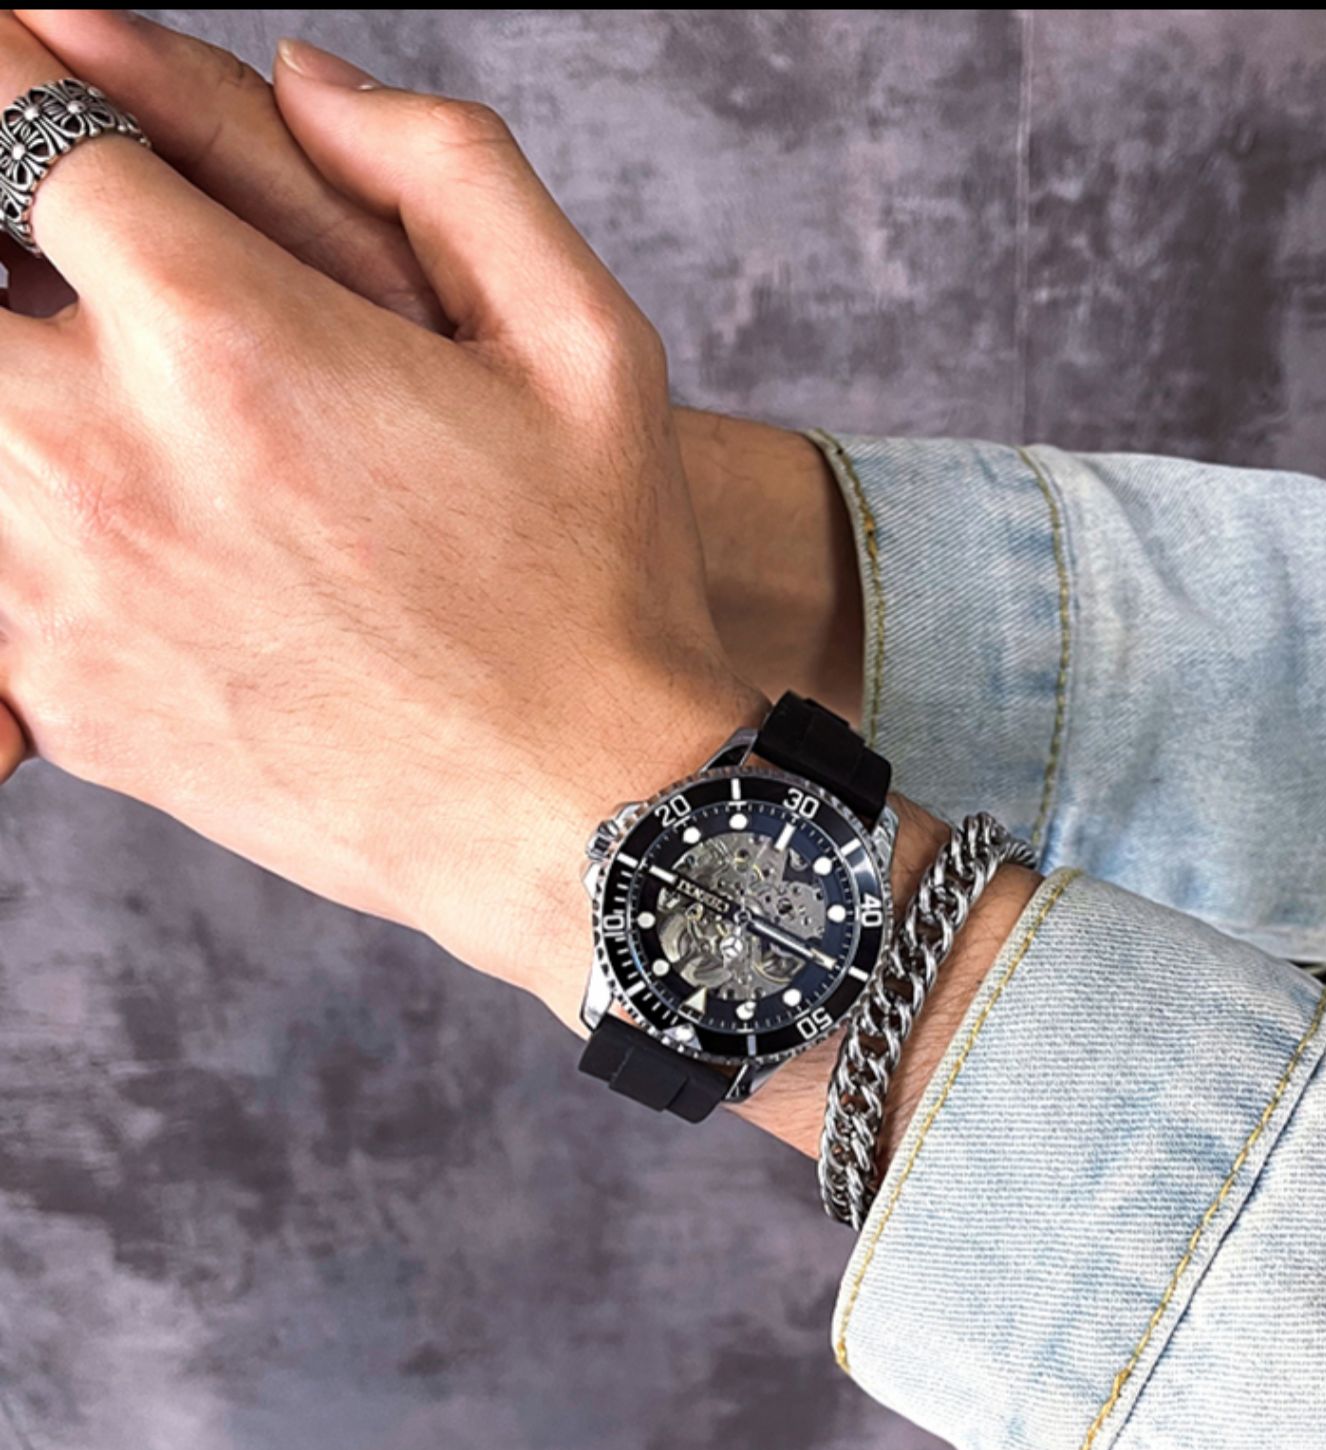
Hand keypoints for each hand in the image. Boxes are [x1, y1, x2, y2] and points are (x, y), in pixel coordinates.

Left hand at [0, 16, 758, 1023]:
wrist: (587, 832)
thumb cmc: (602, 594)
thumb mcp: (584, 338)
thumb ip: (440, 163)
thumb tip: (300, 74)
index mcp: (228, 336)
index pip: (17, 115)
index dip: (14, 66)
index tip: (29, 70)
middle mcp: (110, 462)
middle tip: (57, 249)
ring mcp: (67, 599)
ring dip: (12, 380)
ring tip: (97, 387)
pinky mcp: (66, 706)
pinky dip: (22, 530)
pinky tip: (110, 528)